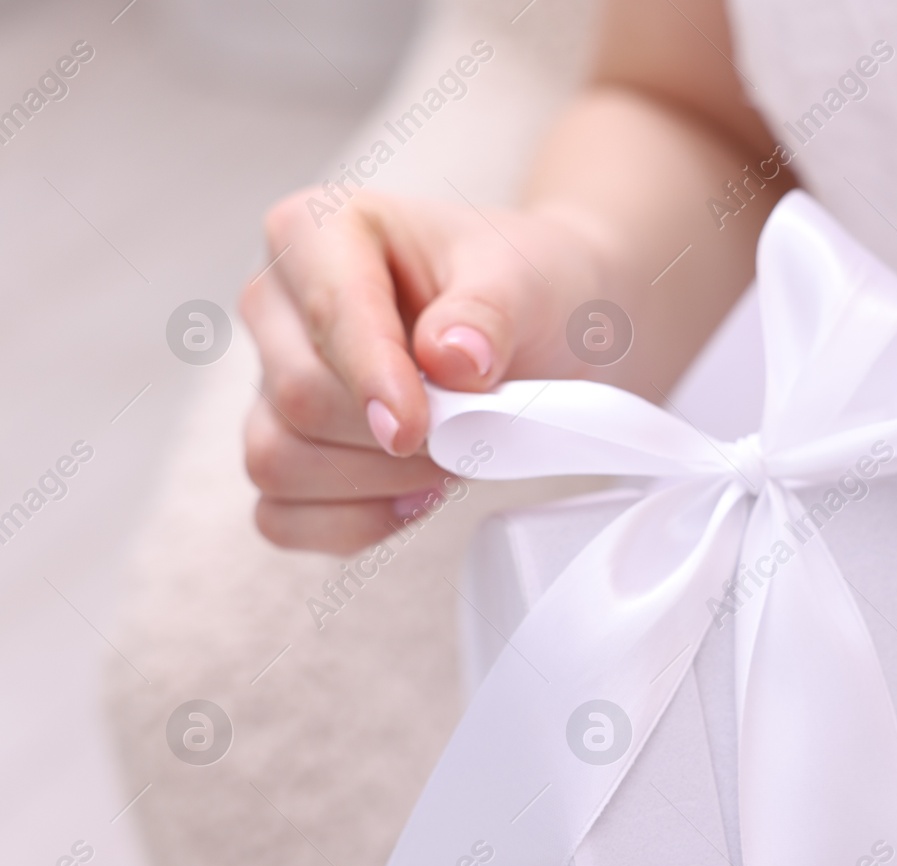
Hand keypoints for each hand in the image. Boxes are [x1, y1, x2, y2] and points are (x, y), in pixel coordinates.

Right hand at [240, 189, 613, 553]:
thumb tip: (449, 358)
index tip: (420, 426)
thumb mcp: (526, 278)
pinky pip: (279, 516)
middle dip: (394, 437)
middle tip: (470, 432)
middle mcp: (278, 302)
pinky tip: (412, 498)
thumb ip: (487, 312)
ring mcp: (269, 379)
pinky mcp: (283, 447)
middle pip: (298, 399)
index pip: (326, 316)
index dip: (373, 379)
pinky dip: (351, 523)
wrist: (543, 325)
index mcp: (318, 230)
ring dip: (374, 483)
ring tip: (449, 460)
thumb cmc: (523, 286)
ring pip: (278, 462)